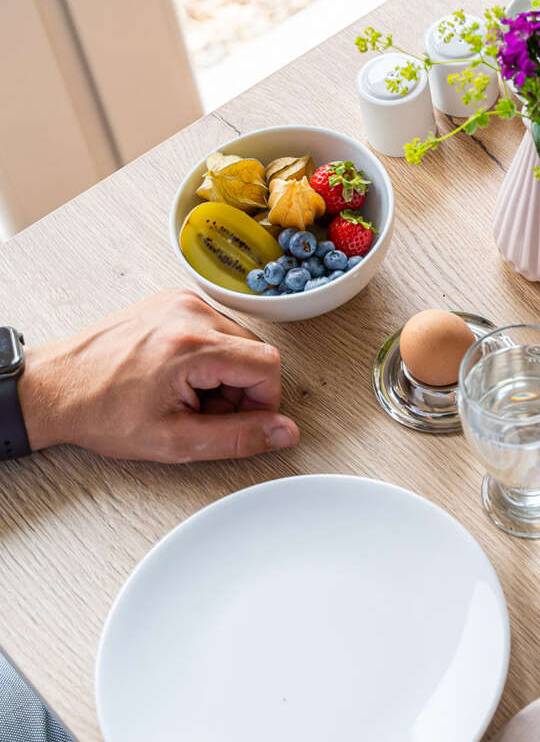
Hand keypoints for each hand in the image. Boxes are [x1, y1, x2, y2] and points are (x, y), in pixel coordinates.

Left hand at [17, 289, 297, 461]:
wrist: (53, 388)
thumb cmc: (99, 412)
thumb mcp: (173, 440)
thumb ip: (238, 438)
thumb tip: (283, 432)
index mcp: (191, 344)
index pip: (268, 365)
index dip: (263, 402)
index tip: (239, 420)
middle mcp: (189, 312)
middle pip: (255, 352)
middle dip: (240, 389)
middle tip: (202, 411)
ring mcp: (181, 302)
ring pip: (239, 341)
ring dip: (225, 373)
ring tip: (186, 394)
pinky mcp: (174, 301)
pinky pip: (217, 329)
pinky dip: (208, 356)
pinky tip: (179, 375)